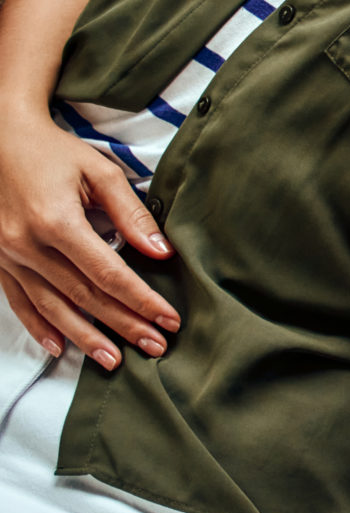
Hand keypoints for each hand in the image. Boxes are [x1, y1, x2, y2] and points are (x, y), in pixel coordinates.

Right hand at [0, 111, 177, 368]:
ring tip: (115, 360)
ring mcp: (8, 256)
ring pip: (52, 306)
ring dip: (84, 337)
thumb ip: (132, 213)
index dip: (141, 299)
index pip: (109, 274)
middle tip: (156, 347)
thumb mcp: (99, 172)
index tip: (170, 319)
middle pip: (84, 296)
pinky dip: (39, 326)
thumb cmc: (54, 152)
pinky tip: (58, 346)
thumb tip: (162, 252)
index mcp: (57, 222)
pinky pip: (19, 301)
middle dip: (123, 324)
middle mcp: (28, 245)